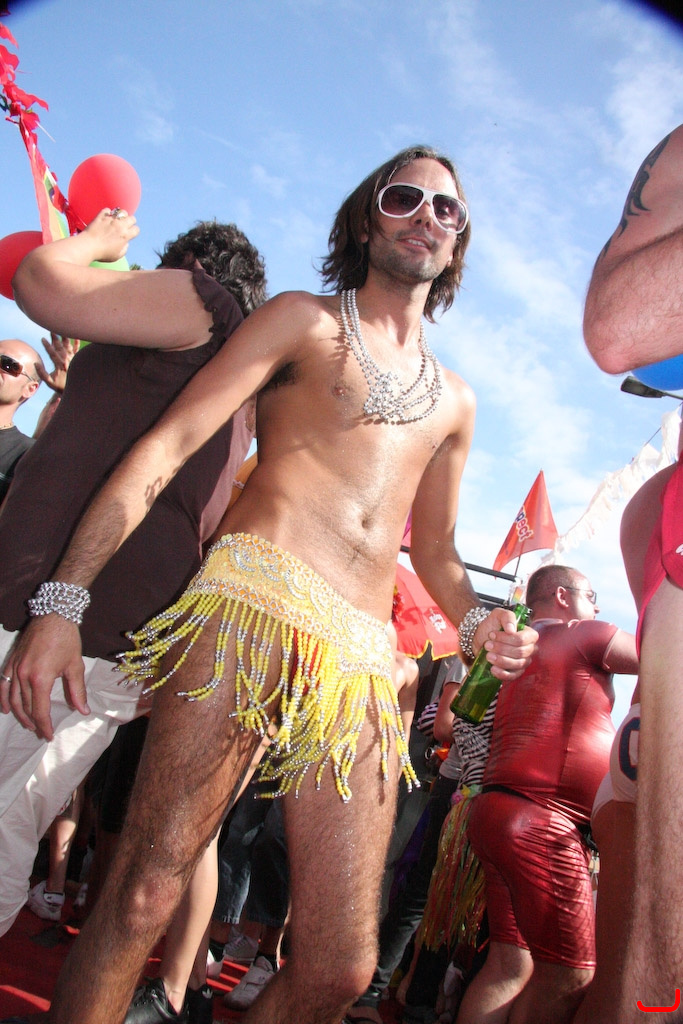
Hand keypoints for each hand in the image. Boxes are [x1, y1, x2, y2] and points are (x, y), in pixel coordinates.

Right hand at [0, 615, 87, 740]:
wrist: (54, 614)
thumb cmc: (67, 639)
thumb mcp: (75, 666)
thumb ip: (77, 691)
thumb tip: (83, 711)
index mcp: (40, 678)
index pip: (39, 710)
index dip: (44, 725)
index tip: (48, 735)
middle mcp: (23, 675)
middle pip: (26, 706)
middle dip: (33, 722)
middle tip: (41, 732)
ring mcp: (15, 668)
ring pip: (13, 698)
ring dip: (19, 714)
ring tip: (28, 724)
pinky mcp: (11, 661)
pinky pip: (3, 684)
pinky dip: (3, 698)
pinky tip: (6, 708)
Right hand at [37, 332, 79, 393]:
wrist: (75, 389)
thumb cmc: (60, 386)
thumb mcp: (49, 382)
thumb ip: (42, 373)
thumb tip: (36, 364)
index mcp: (60, 365)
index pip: (52, 353)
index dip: (47, 346)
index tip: (42, 339)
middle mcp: (67, 360)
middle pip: (60, 347)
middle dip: (55, 338)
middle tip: (51, 329)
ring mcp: (72, 359)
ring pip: (68, 346)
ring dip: (64, 338)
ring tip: (62, 329)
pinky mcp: (76, 359)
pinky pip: (77, 350)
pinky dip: (77, 344)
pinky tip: (76, 337)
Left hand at [82, 208, 138, 262]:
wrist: (88, 246)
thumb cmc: (102, 253)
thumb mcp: (117, 256)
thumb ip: (124, 249)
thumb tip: (126, 243)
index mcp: (125, 235)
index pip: (136, 229)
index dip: (134, 232)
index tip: (129, 235)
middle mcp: (120, 226)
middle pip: (132, 218)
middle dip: (130, 222)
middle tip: (125, 226)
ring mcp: (110, 220)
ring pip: (122, 211)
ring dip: (121, 216)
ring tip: (117, 220)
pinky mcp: (101, 216)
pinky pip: (108, 210)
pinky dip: (107, 213)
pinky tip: (105, 218)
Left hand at [473, 607, 537, 680]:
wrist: (481, 637)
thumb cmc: (493, 625)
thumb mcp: (498, 615)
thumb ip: (507, 617)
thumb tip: (511, 629)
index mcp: (529, 634)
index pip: (522, 640)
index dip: (506, 639)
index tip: (492, 634)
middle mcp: (529, 649)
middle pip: (520, 653)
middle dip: (501, 649)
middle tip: (487, 645)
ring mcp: (523, 661)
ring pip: (516, 664)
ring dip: (501, 660)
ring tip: (488, 655)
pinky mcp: (515, 672)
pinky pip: (513, 676)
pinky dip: (502, 674)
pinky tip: (493, 669)